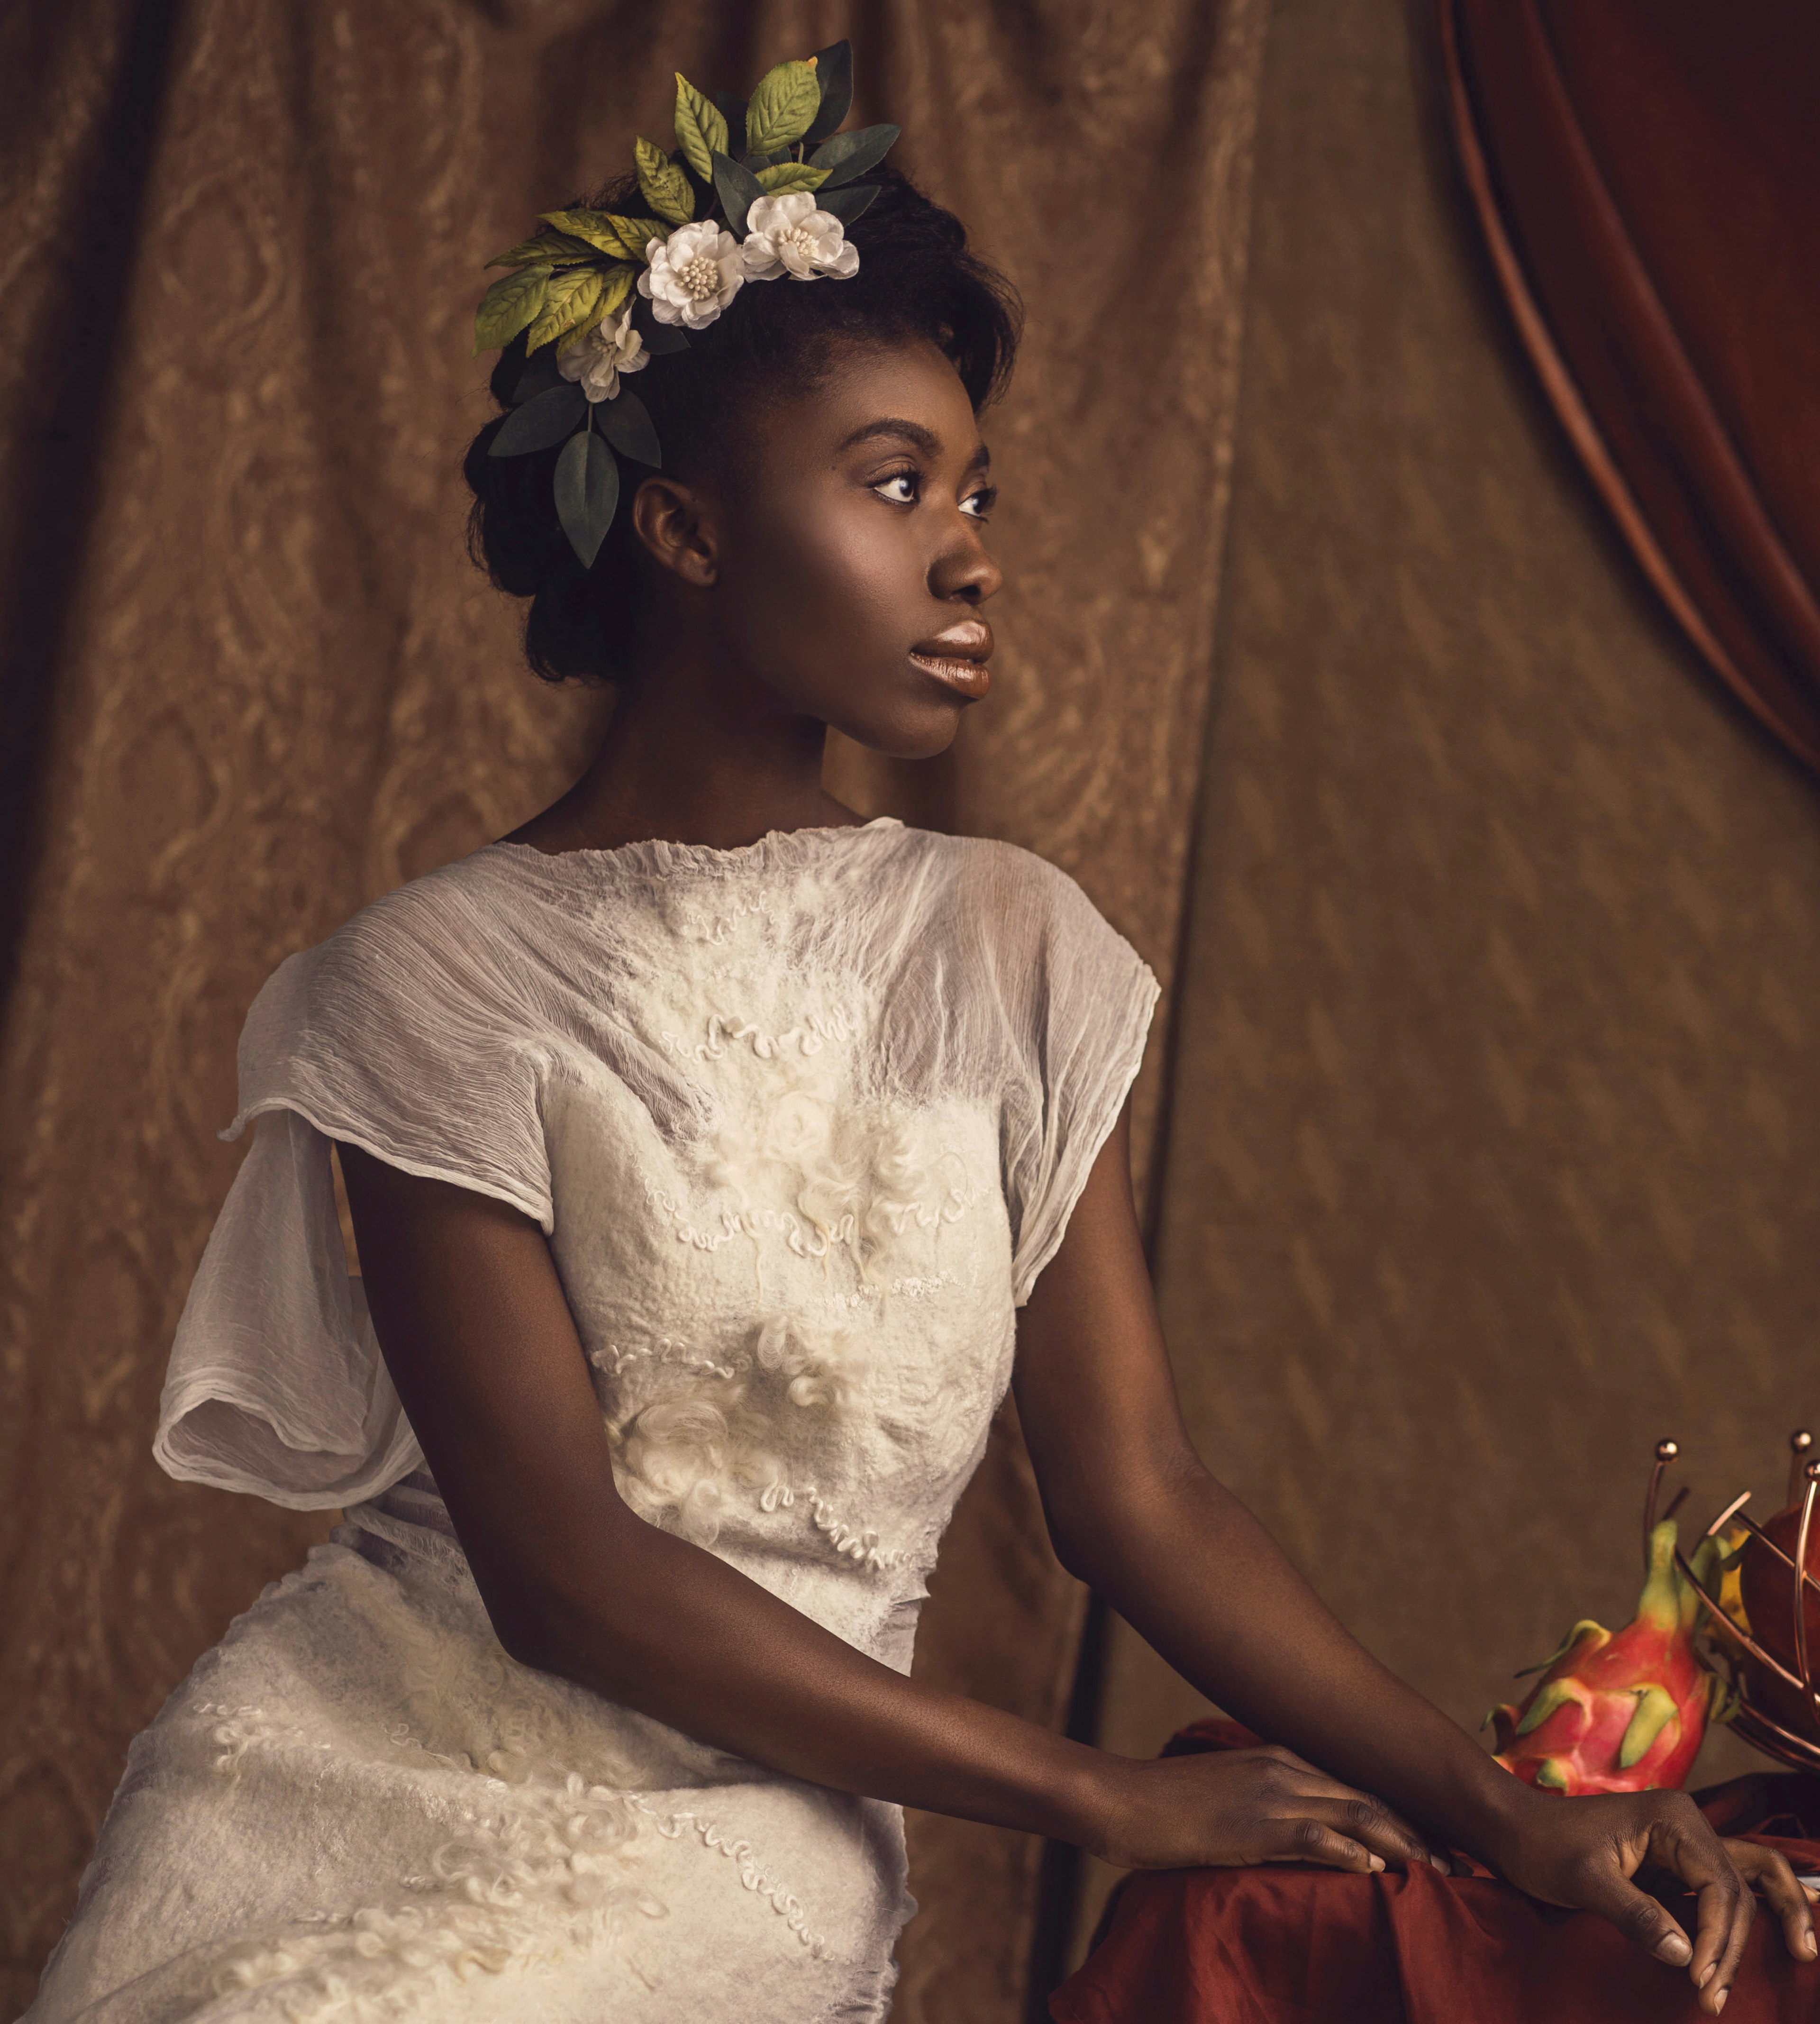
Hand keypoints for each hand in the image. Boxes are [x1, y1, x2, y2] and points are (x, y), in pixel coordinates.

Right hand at [1089, 1743, 1444, 1875]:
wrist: (1119, 1798)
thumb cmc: (1165, 1802)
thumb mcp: (1226, 1794)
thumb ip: (1266, 1801)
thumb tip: (1301, 1830)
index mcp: (1278, 1757)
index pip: (1358, 1783)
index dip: (1403, 1813)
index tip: (1439, 1841)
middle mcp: (1282, 1766)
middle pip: (1369, 1796)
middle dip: (1419, 1830)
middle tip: (1460, 1863)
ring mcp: (1269, 1792)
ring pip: (1355, 1813)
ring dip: (1403, 1843)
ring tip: (1440, 1872)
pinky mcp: (1252, 1823)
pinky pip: (1315, 1836)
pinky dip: (1352, 1851)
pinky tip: (1378, 1871)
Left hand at [1484, 1785, 1817, 2015]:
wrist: (1515, 1829)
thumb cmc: (1542, 1846)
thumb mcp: (1584, 1880)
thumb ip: (1636, 1915)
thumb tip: (1687, 1957)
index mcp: (1672, 1817)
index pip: (1720, 1885)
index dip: (1718, 1938)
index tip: (1700, 1980)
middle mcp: (1688, 1824)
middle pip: (1739, 1890)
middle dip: (1733, 1946)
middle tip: (1714, 1998)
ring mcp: (1684, 1844)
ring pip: (1744, 1888)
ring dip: (1751, 1933)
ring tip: (1778, 1970)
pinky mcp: (1676, 1865)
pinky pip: (1723, 1892)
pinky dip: (1741, 1920)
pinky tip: (1777, 1942)